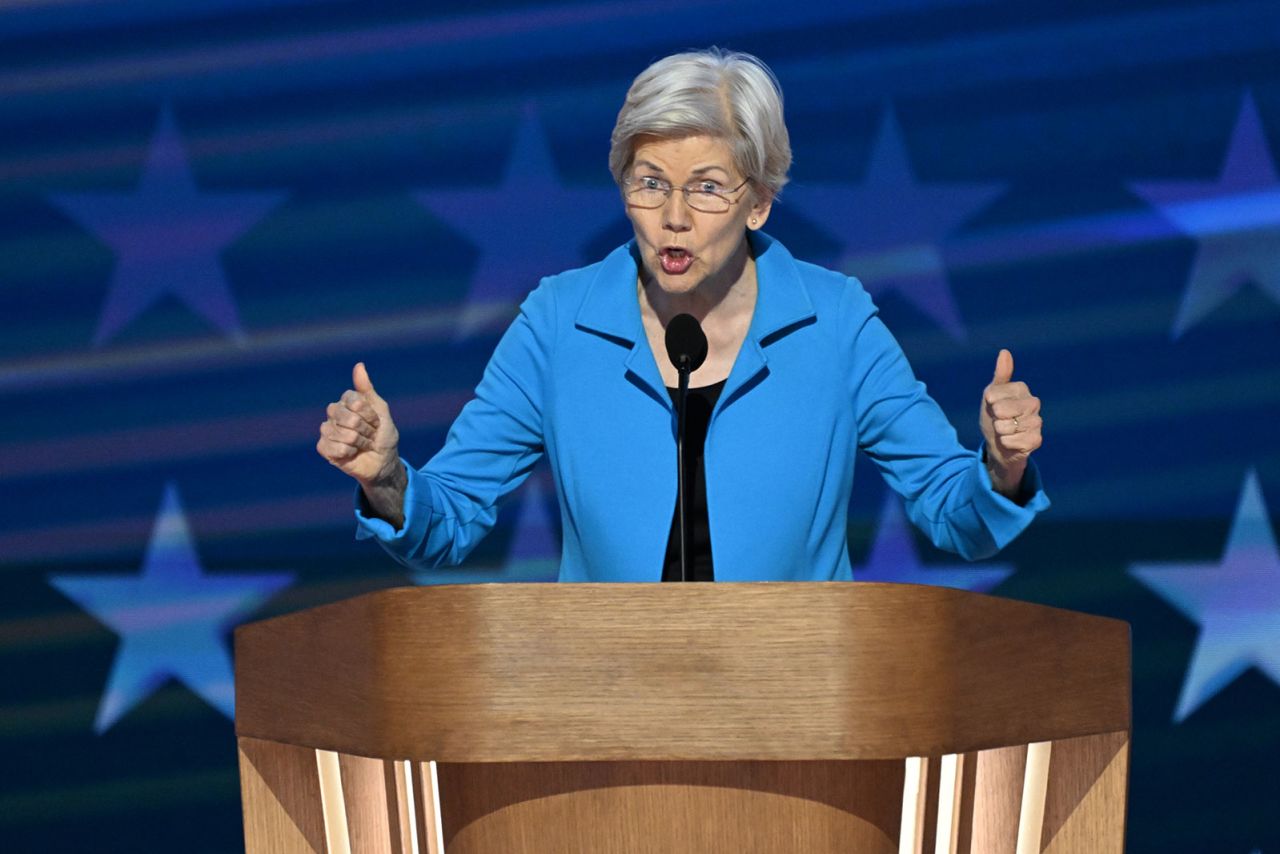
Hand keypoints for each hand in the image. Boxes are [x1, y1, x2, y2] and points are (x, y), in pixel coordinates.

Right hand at [317, 362, 401, 487]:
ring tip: (362, 445)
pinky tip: (351, 453)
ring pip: (342, 433)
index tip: (376, 422)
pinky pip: (333, 447)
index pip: (355, 401)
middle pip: (348, 417)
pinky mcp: (324, 447)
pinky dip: (348, 452)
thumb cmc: (383, 436)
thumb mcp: (381, 410)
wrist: (383, 462)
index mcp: (347, 402)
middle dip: (366, 429)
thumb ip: (367, 389)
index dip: (370, 415)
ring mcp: (327, 429)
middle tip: (370, 435)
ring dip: (359, 442)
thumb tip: (359, 365)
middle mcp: (335, 413)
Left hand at [979, 349, 1042, 498]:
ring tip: (1005, 432)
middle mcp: (1033, 403)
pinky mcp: (1036, 439)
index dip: (989, 403)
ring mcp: (1037, 422)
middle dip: (995, 418)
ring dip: (1000, 432)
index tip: (993, 406)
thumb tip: (1005, 352)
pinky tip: (1011, 442)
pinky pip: (1012, 441)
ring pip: (1006, 426)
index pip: (994, 394)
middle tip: (1000, 421)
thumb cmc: (994, 416)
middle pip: (1002, 410)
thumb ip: (1000, 375)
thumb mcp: (991, 395)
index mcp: (1021, 389)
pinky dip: (1006, 443)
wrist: (998, 444)